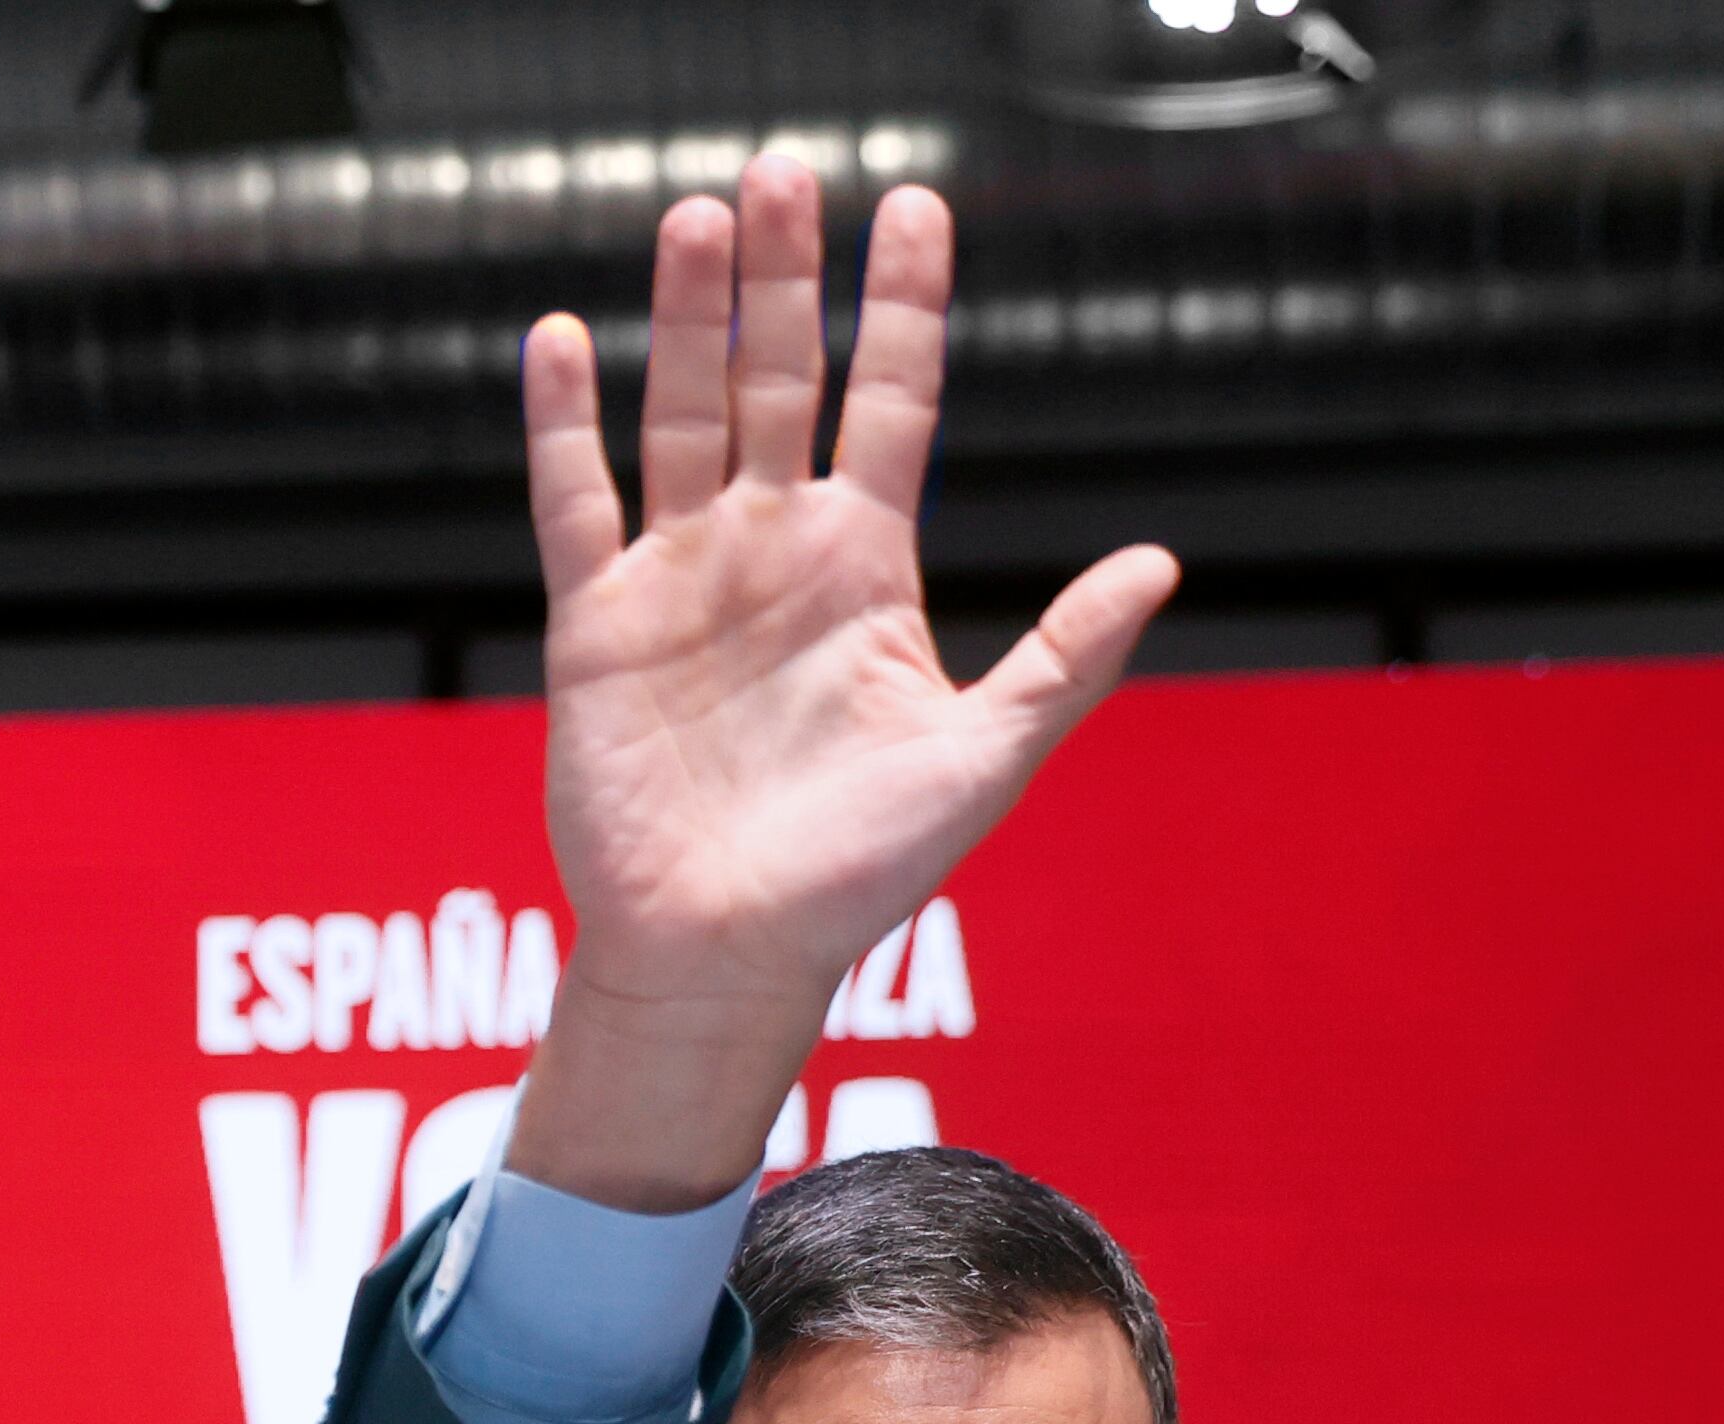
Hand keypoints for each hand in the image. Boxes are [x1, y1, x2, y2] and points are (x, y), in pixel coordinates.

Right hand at [511, 158, 1175, 1207]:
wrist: (724, 952)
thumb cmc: (857, 874)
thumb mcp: (984, 759)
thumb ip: (1064, 657)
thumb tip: (1161, 561)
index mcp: (866, 568)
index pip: (891, 402)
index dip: (904, 306)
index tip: (918, 207)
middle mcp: (771, 551)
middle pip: (777, 378)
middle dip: (782, 276)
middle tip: (782, 171)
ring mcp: (681, 578)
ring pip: (679, 414)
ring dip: (683, 317)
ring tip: (694, 218)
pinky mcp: (595, 623)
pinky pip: (575, 503)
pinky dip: (562, 424)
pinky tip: (562, 340)